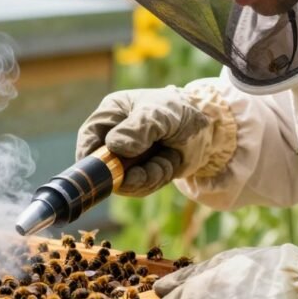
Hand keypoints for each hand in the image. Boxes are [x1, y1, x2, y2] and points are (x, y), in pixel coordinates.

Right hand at [76, 85, 212, 195]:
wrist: (208, 128)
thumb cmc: (179, 111)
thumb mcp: (160, 113)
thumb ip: (138, 127)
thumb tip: (114, 146)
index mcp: (112, 115)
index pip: (89, 138)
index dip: (92, 157)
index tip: (105, 170)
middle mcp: (114, 137)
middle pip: (103, 166)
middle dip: (126, 173)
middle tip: (145, 169)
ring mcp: (126, 158)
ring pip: (123, 182)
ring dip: (148, 176)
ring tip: (167, 158)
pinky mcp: (140, 172)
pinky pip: (140, 187)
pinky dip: (157, 178)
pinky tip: (169, 162)